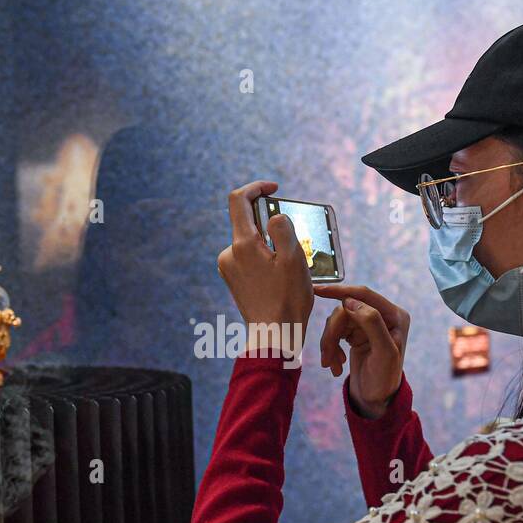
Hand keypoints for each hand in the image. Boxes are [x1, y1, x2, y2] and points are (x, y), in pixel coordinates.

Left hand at [217, 180, 313, 356]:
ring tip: (290, 265)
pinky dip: (264, 257)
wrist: (273, 335)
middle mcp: (229, 253)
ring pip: (250, 242)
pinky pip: (248, 257)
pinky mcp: (233, 279)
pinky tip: (280, 275)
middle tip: (294, 240)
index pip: (238, 200)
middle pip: (247, 222)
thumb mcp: (294, 259)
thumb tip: (274, 217)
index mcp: (242, 244)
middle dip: (270, 223)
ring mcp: (228, 267)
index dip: (256, 188)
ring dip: (269, 244)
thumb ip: (283, 229)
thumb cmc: (287, 299)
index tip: (274, 188)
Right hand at [314, 284, 409, 418]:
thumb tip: (351, 302)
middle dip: (332, 333)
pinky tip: (335, 365)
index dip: (340, 291)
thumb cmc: (385, 378)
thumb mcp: (384, 352)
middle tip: (326, 356)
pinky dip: (331, 349)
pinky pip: (335, 332)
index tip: (317, 291)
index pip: (364, 295)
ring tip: (330, 365)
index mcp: (395, 315)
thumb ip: (372, 323)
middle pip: (345, 311)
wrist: (377, 399)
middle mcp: (382, 316)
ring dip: (329, 344)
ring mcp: (367, 324)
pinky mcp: (355, 334)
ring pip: (337, 322)